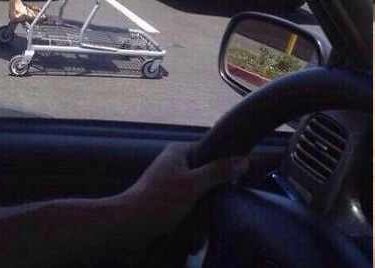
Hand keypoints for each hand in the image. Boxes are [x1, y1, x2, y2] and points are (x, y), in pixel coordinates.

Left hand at [116, 143, 248, 239]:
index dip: (225, 162)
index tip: (240, 176)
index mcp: (179, 151)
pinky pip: (191, 202)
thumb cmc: (160, 200)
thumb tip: (244, 159)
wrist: (131, 223)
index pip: (210, 149)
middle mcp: (176, 162)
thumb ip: (218, 172)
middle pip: (207, 171)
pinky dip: (197, 212)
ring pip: (201, 190)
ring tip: (210, 214)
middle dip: (215, 188)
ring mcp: (172, 181)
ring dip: (206, 204)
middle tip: (226, 199)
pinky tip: (201, 225)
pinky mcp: (170, 198)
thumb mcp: (193, 185)